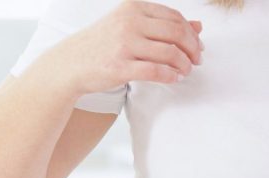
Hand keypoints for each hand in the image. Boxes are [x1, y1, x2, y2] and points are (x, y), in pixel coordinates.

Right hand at [49, 1, 204, 96]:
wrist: (71, 63)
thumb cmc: (104, 44)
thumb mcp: (131, 26)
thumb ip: (163, 24)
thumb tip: (198, 25)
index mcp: (133, 7)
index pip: (174, 17)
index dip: (191, 33)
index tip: (198, 46)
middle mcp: (129, 22)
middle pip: (176, 33)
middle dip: (192, 49)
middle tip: (197, 61)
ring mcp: (123, 44)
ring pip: (169, 53)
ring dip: (184, 65)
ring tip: (185, 71)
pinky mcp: (120, 66)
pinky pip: (155, 72)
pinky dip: (170, 76)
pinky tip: (173, 79)